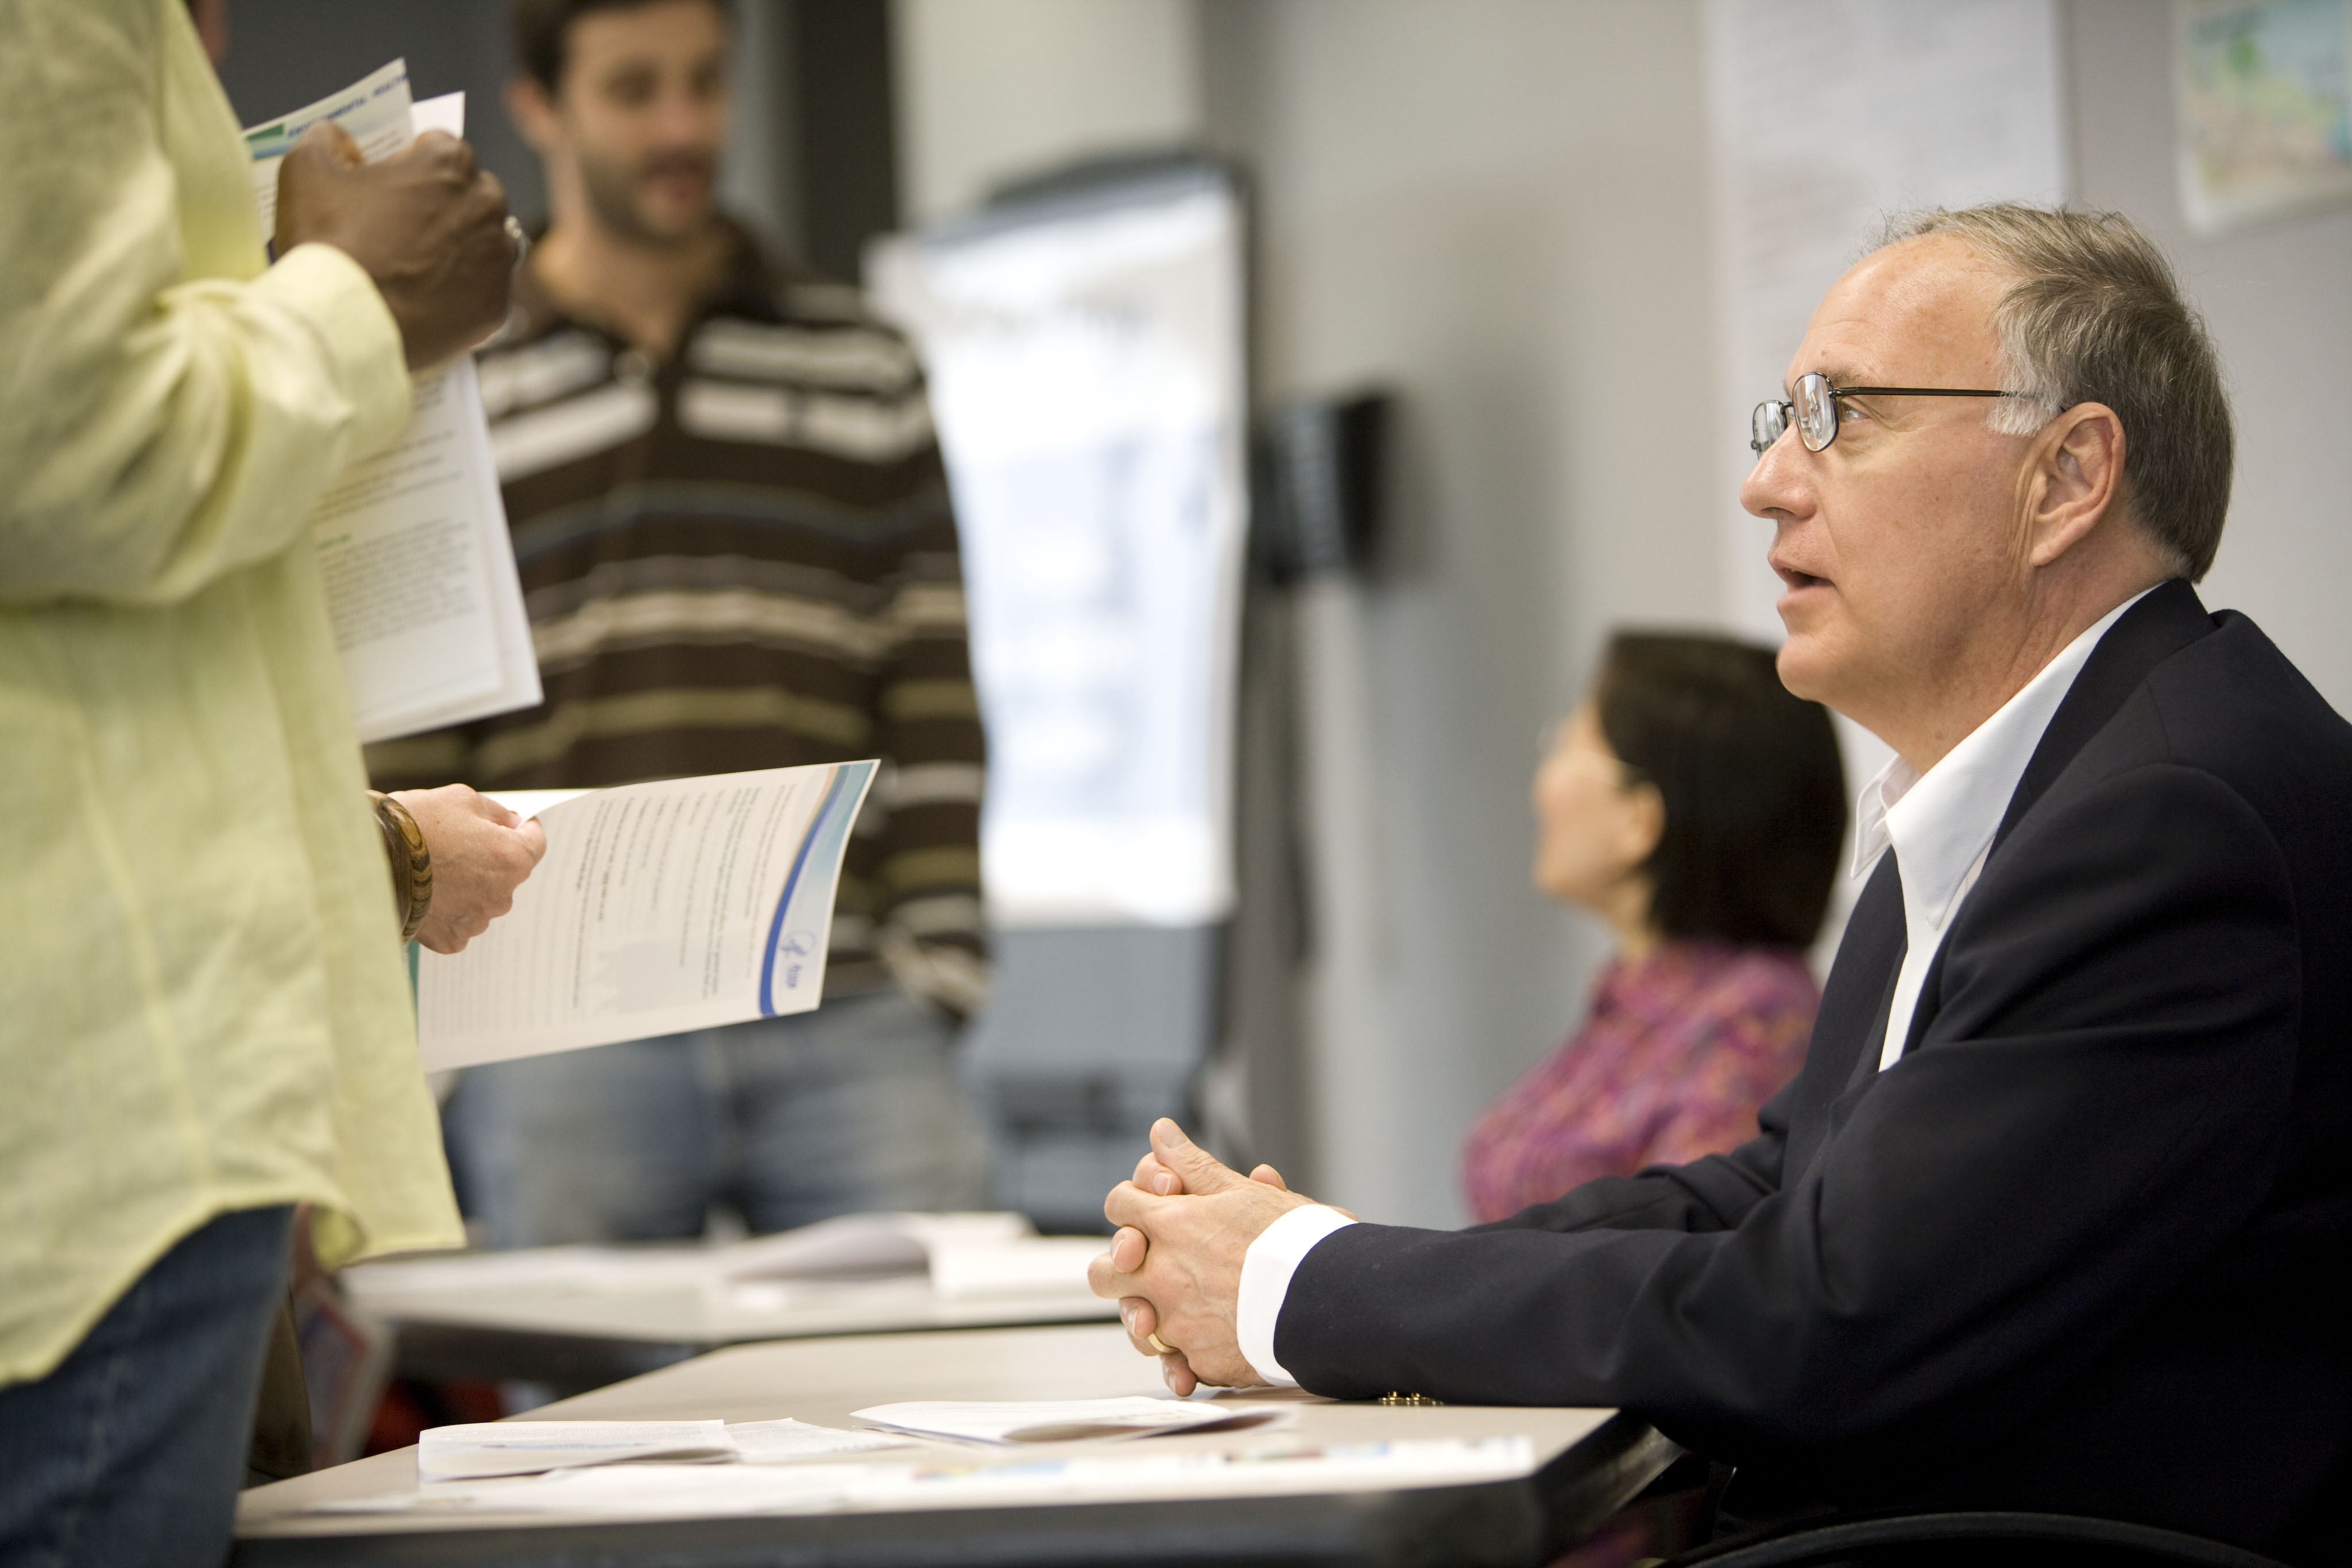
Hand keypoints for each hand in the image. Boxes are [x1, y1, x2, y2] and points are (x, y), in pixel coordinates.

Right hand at [275, 121, 516, 369]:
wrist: (345, 323)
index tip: (390, 185)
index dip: (411, 162)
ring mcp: (498, 259)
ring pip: (485, 241)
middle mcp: (488, 205)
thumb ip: (327, 139)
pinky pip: (485, 289)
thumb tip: (341, 139)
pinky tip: (431, 296)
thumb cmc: (328, 242)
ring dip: (459, 245)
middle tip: (401, 228)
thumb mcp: (305, 169)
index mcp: (450, 163)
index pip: (440, 147)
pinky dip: (464, 290)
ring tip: (416, 264)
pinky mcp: (498, 305)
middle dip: (442, 203)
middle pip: (470, 193)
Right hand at [391, 785, 545, 953]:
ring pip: (482, 900)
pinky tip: (425, 894)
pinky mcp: (451, 939)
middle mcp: (502, 895)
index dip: (522, 830)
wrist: (367, 858)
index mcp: (512, 858)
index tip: (510, 825)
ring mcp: (477, 921)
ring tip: (434, 871)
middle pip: (507, 874)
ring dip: (468, 887)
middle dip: (489, 859)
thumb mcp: (462, 799)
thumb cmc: (415, 824)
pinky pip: (458, 922)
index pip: (535, 843)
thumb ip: (496, 813)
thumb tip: (512, 823)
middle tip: (457, 846)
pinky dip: (447, 910)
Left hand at [1088, 1119, 1314, 1393]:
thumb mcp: (1243, 1192)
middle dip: (1119, 1266)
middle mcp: (1163, 1276)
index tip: (1153, 1206)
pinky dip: (1181, 1363)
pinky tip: (1196, 1359)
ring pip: (1135, 1325)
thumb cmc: (1293, 1241)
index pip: (1120, 1205)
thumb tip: (1161, 1133)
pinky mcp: (1201, 1360)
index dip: (1132, 1201)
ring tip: (1173, 1312)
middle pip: (1105, 1272)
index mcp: (1171, 1226)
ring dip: (1145, 1318)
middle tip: (1144, 1263)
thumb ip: (1194, 1165)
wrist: (1328, 1297)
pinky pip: (1174, 1366)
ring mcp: (1178, 1323)